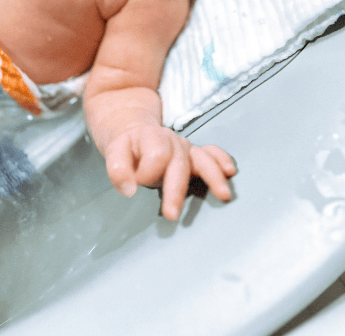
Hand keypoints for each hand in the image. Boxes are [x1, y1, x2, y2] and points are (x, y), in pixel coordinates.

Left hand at [104, 123, 235, 220]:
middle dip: (176, 190)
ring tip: (223, 195)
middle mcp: (172, 141)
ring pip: (202, 159)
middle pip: (179, 163)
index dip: (145, 174)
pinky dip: (221, 160)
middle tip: (172, 215)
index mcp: (152, 138)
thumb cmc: (127, 145)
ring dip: (212, 176)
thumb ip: (117, 169)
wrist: (134, 130)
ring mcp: (186, 148)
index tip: (136, 184)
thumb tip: (129, 190)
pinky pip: (211, 154)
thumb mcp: (114, 151)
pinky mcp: (194, 155)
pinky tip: (230, 171)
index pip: (156, 157)